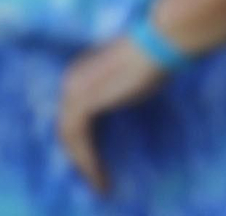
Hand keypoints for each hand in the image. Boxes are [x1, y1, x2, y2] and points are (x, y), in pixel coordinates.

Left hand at [58, 36, 168, 193]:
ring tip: (99, 182)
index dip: (81, 136)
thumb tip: (122, 104)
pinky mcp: (83, 103)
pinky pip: (78, 140)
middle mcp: (71, 81)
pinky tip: (99, 174)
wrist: (157, 43)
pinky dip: (87, 160)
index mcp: (80, 73)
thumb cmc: (154, 55)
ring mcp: (74, 92)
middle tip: (95, 174)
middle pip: (67, 126)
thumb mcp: (130, 78)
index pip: (73, 112)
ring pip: (70, 137)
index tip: (96, 154)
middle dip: (79, 153)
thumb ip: (118, 92)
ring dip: (83, 162)